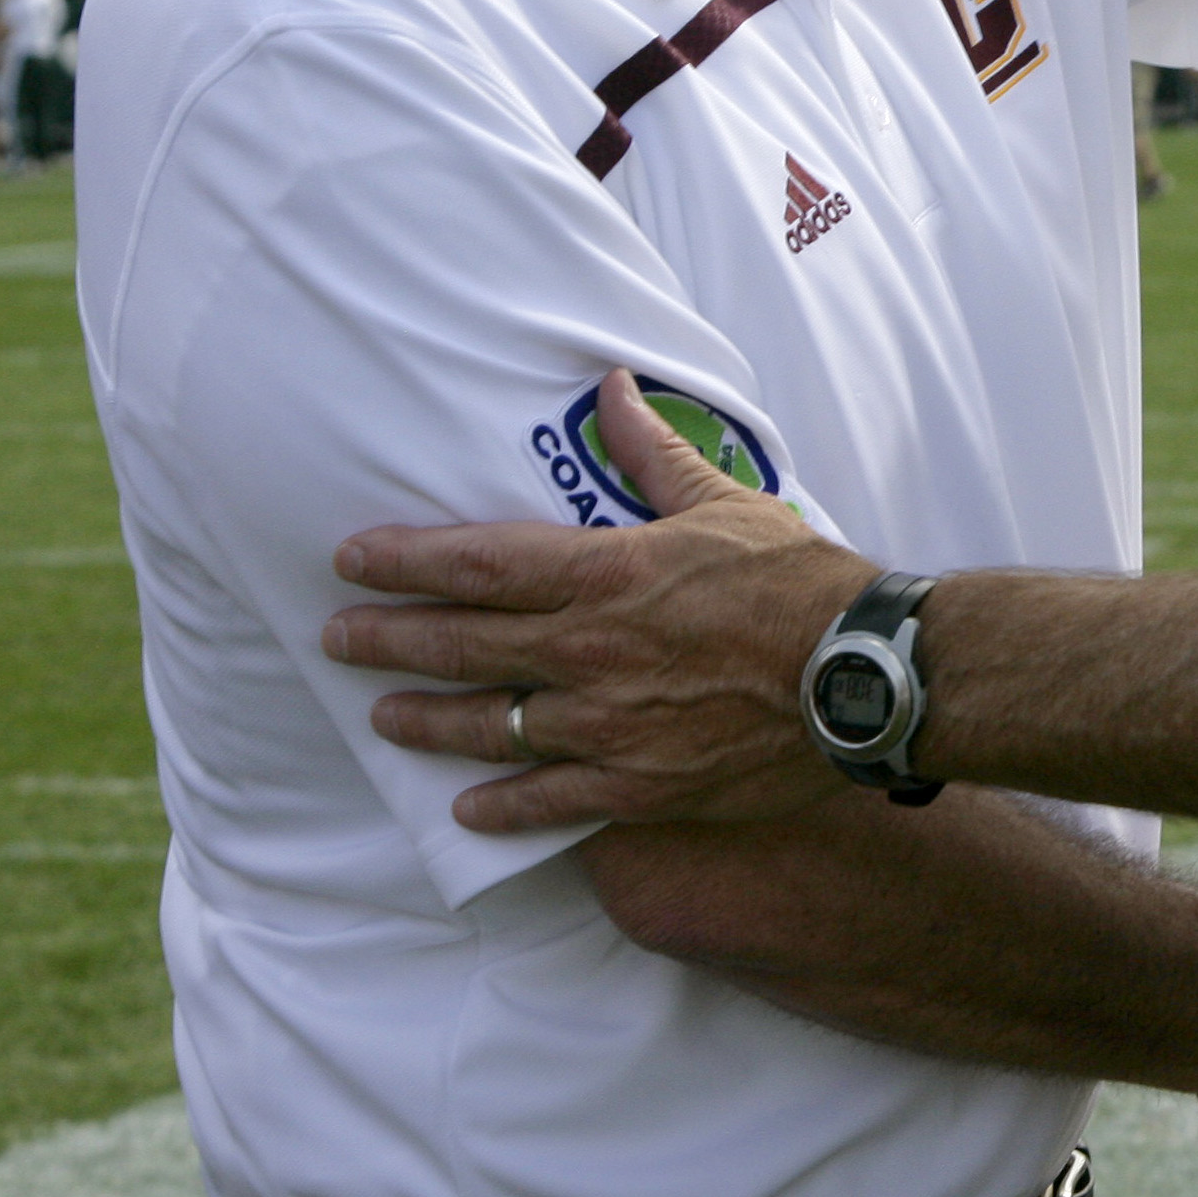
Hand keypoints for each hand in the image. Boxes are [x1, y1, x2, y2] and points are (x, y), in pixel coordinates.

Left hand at [326, 369, 868, 829]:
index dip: (406, 561)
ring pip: (490, 725)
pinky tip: (466, 808)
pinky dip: (501, 806)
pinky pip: (548, 801)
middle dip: (390, 640)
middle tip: (337, 638)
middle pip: (462, 644)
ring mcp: (608, 726)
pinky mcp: (639, 785)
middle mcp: (590, 652)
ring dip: (427, 720)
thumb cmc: (798, 582)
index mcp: (607, 574)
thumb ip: (654, 453)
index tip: (353, 558)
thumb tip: (613, 389)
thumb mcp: (725, 502)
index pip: (478, 564)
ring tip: (382, 715)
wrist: (860, 678)